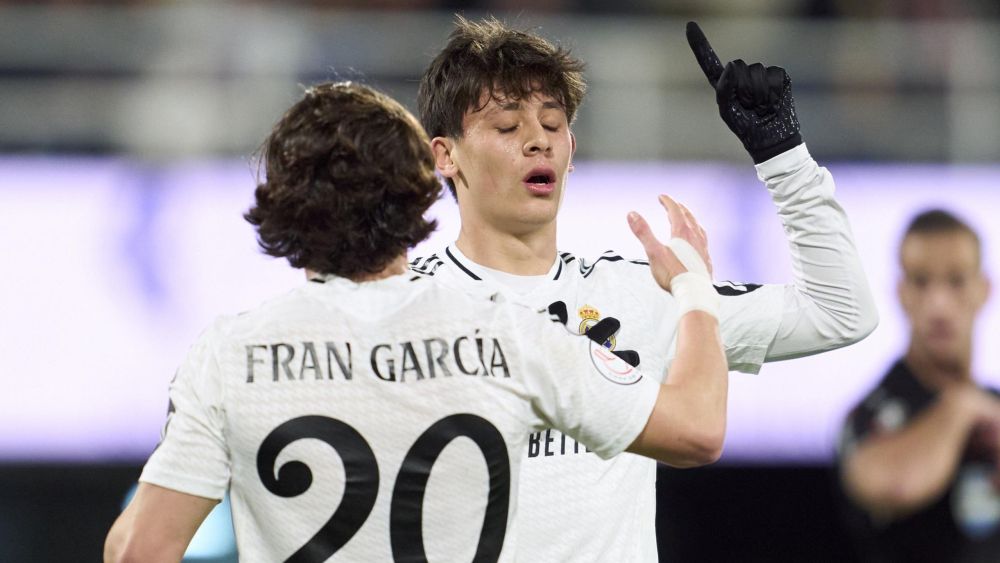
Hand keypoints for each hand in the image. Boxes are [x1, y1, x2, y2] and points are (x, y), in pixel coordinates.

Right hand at [627, 194, 711, 292]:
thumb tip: (632, 213)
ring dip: (691, 219)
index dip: (667, 201)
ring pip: (698, 227)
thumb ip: (643, 232)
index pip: (675, 211)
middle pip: (688, 217)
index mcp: (682, 232)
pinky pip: (703, 240)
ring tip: (687, 218)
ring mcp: (703, 248)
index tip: (661, 197)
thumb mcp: (653, 252)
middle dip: (679, 208)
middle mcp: (695, 237)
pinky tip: (697, 242)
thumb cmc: (673, 274)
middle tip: (672, 204)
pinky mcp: (706, 259)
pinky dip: (697, 234)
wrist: (694, 293)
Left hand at [686, 21, 801, 163]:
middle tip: (749, 106)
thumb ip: (724, 88)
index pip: (709, 61)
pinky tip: (772, 103)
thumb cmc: (745, 127)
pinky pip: (774, 75)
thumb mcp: (727, 112)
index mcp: (724, 84)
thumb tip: (731, 64)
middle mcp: (741, 75)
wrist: (771, 139)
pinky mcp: (779, 76)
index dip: (700, 44)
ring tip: (761, 107)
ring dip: (759, 94)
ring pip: (757, 71)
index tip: (688, 25)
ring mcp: (761, 74)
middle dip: (744, 87)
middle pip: (738, 65)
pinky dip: (772, 93)